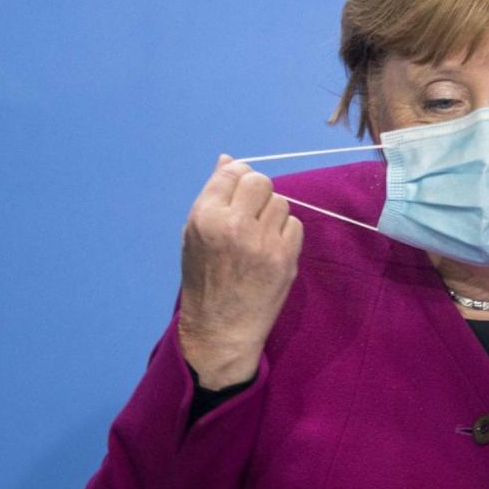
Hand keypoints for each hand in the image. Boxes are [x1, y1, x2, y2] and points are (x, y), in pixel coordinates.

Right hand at [178, 155, 303, 388]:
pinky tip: (271, 249)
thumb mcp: (193, 235)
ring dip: (272, 214)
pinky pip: (295, 225)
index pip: (233, 172)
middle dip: (258, 192)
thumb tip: (228, 159)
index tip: (239, 194)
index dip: (239, 178)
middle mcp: (234, 225)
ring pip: (281, 202)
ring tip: (258, 235)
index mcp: (205, 217)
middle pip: (261, 181)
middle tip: (251, 213)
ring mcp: (262, 242)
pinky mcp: (285, 258)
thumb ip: (213, 196)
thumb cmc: (204, 279)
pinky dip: (285, 233)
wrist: (221, 328)